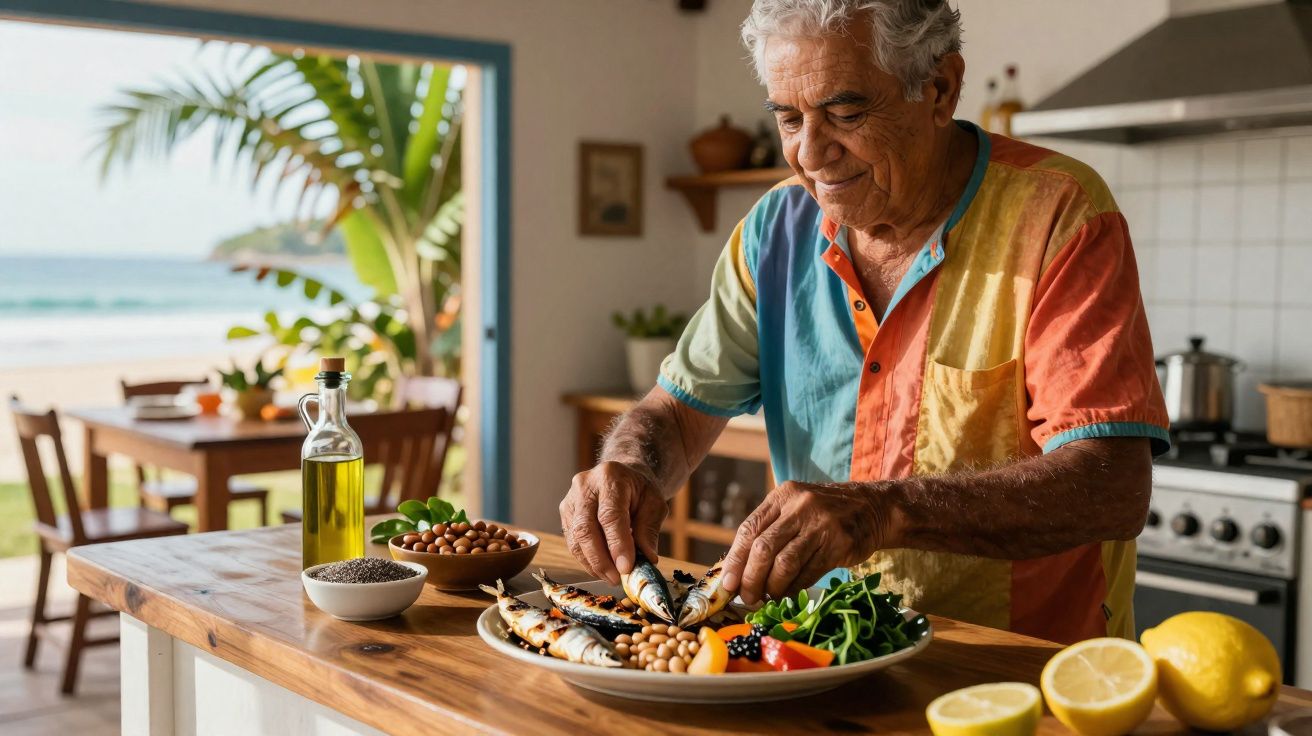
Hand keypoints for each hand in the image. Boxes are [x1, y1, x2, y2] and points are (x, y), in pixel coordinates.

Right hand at [560, 461, 667, 583]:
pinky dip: (586, 559)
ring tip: (611, 577)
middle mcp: (584, 485)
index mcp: (610, 477)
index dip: (617, 544)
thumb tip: (647, 559)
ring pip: (576, 538)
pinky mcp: (565, 513)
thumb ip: (649, 529)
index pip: (610, 515)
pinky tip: (601, 568)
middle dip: (601, 559)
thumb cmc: (639, 491)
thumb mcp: (654, 504)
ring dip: (593, 563)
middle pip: (586, 528)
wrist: (621, 477)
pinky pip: (572, 542)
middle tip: (616, 579)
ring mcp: (571, 499)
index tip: (626, 568)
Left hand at [721, 481, 893, 604]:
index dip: (735, 560)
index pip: (749, 530)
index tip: (726, 584)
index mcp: (782, 496)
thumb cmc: (824, 514)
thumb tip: (738, 571)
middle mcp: (799, 506)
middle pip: (763, 548)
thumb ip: (769, 531)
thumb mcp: (795, 509)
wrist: (874, 507)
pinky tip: (789, 593)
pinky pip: (808, 573)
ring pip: (785, 563)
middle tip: (747, 597)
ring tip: (768, 598)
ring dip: (772, 587)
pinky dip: (794, 588)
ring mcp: (821, 524)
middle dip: (750, 578)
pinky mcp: (839, 543)